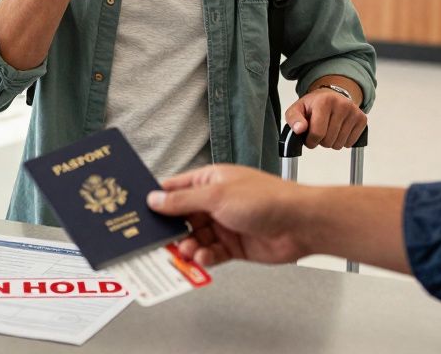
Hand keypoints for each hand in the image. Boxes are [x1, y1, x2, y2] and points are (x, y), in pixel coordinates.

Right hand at [146, 164, 310, 267]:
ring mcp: (225, 224)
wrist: (301, 224)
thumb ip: (183, 201)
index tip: (139, 215)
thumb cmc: (265, 199)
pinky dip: (204, 258)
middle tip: (157, 243)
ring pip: (195, 239)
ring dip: (188, 247)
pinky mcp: (234, 245)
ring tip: (186, 252)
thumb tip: (154, 199)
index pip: (175, 189)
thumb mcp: (216, 196)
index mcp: (209, 181)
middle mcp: (215, 202)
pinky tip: (203, 259)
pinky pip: (211, 253)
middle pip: (182, 218)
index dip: (157, 201)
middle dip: (171, 231)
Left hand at [284, 89, 366, 148]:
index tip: (309, 138)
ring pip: (339, 144)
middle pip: (328, 140)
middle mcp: (341, 104)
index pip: (317, 133)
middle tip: (319, 131)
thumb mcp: (297, 109)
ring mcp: (353, 112)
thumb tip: (299, 129)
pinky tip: (338, 131)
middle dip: (321, 141)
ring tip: (328, 130)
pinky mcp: (362, 119)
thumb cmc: (314, 105)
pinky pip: (350, 142)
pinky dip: (343, 141)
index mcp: (324, 101)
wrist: (331, 96)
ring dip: (331, 142)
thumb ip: (294, 119)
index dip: (310, 141)